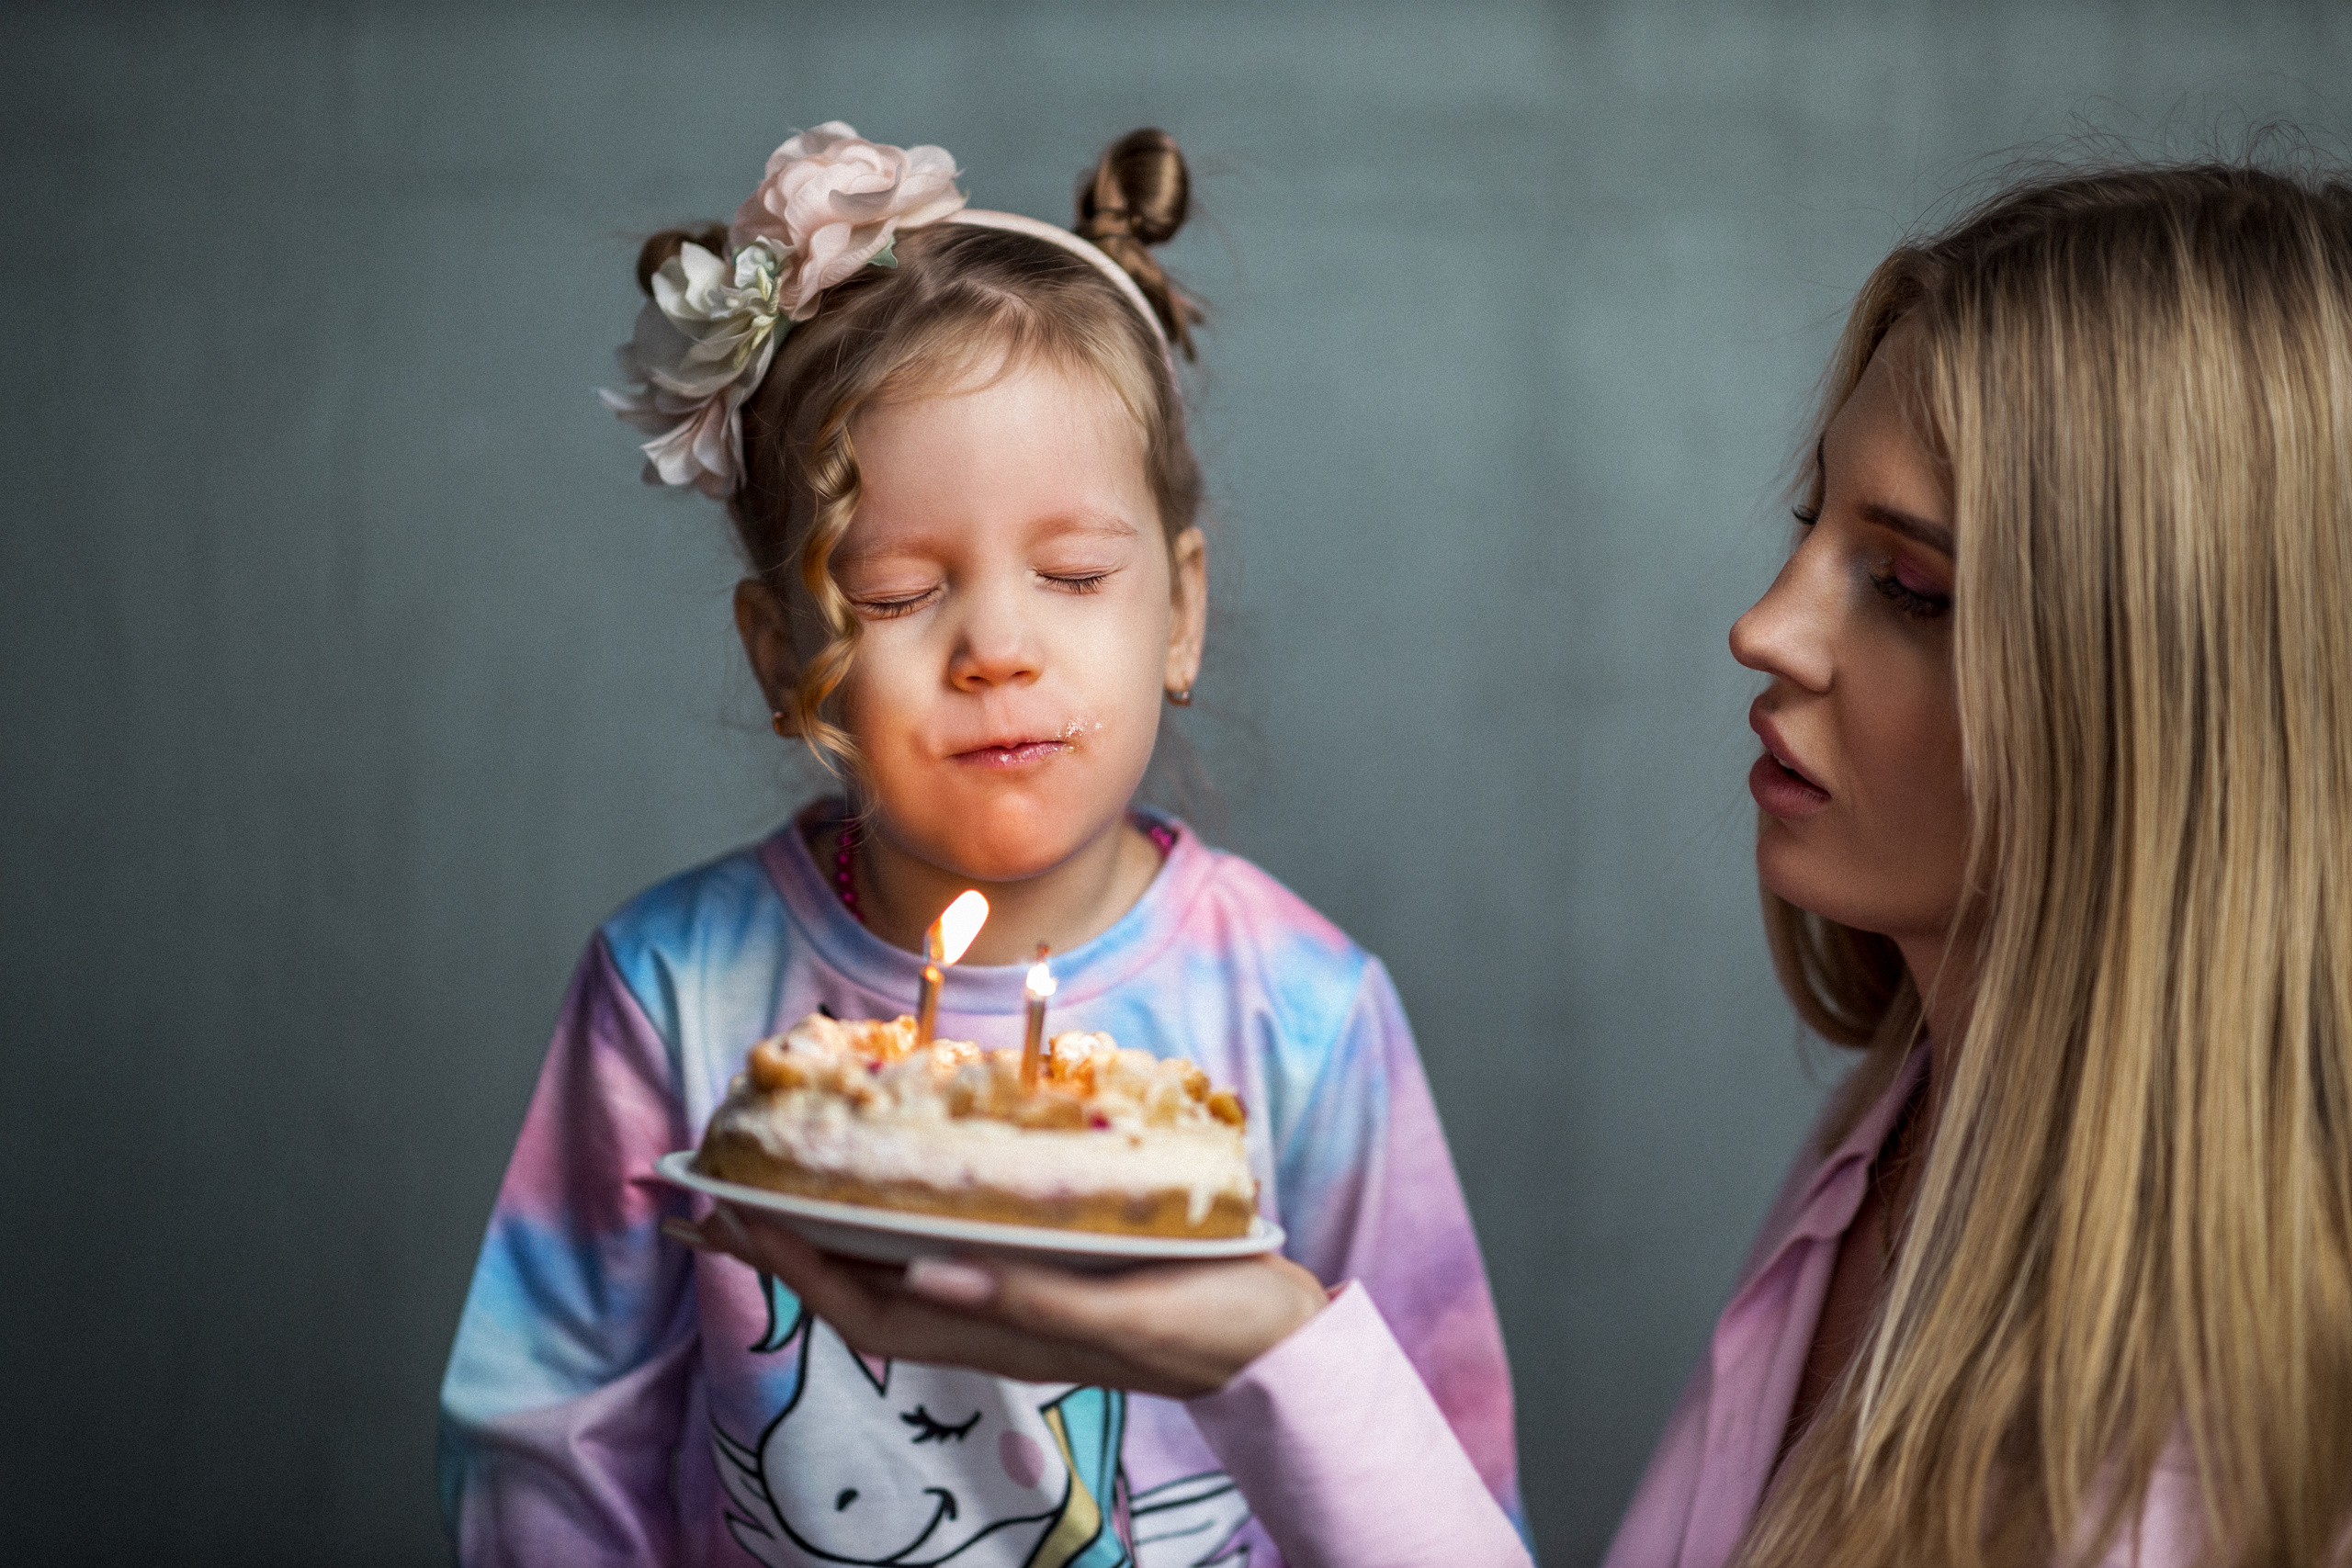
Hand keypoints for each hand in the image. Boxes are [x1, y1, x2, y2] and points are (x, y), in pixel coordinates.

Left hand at [666, 1208, 1327, 1398]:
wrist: (1277, 1346)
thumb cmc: (1209, 1325)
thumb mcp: (1122, 1309)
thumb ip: (1026, 1296)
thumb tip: (923, 1271)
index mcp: (998, 1329)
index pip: (861, 1300)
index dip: (790, 1256)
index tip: (732, 1209)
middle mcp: (988, 1318)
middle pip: (857, 1285)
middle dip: (782, 1241)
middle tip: (716, 1194)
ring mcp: (1010, 1300)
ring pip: (891, 1269)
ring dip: (827, 1228)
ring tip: (777, 1182)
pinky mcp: (1041, 1277)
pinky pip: (941, 1252)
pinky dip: (893, 1219)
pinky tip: (890, 1186)